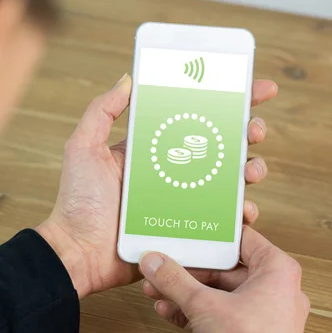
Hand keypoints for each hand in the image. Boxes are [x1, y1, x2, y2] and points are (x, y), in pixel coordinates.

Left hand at [36, 73, 277, 297]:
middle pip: (217, 145)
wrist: (80, 253)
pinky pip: (222, 219)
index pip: (190, 117)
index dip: (222, 102)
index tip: (252, 88)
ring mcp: (180, 200)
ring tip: (252, 170)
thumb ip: (101, 112)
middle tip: (254, 129)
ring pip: (227, 180)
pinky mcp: (187, 228)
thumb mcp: (83, 148)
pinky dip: (241, 214)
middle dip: (245, 133)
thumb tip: (128, 79)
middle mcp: (169, 170)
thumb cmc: (78, 201)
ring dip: (250, 170)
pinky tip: (245, 210)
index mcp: (150, 148)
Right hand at [139, 226, 309, 332]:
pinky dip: (193, 311)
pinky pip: (218, 314)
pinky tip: (169, 310)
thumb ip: (175, 280)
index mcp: (277, 272)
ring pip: (216, 293)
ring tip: (159, 288)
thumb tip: (155, 262)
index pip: (241, 239)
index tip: (190, 232)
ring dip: (184, 292)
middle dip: (186, 271)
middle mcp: (274, 291)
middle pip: (222, 269)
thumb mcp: (205, 306)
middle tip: (164, 265)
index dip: (212, 235)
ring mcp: (262, 315)